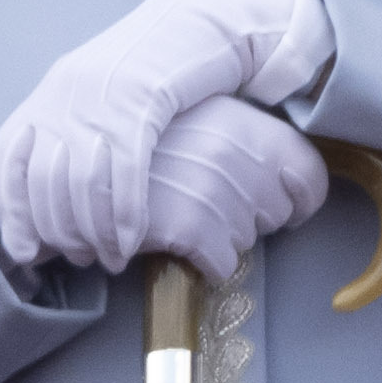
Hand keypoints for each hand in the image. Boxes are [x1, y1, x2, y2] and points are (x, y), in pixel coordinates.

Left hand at [0, 0, 337, 272]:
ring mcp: (101, 99)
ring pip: (81, 182)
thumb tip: (49, 204)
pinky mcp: (141, 103)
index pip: (7, 160)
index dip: (11, 210)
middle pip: (44, 180)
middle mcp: (65, 96)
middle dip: (59, 231)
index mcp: (48, 95)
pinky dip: (123, 213)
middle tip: (79, 260)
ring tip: (109, 258)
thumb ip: (69, 138)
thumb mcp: (94, 100)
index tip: (25, 250)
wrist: (192, 24)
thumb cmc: (146, 74)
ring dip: (94, 232)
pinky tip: (130, 239)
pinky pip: (124, 171)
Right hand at [131, 94, 331, 270]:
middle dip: (252, 219)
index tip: (283, 206)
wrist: (73, 168)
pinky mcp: (189, 225)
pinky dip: (204, 264)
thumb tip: (290, 184)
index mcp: (237, 117)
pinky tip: (178, 243)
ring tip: (183, 217)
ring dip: (222, 239)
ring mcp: (211, 186)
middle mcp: (231, 147)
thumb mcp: (195, 121)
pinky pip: (223, 265)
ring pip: (249, 240)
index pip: (308, 171)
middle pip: (279, 212)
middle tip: (208, 207)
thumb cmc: (140, 150)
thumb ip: (242, 140)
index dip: (300, 199)